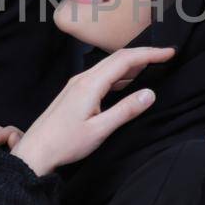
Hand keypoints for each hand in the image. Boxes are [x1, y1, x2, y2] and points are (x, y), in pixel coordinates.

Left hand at [11, 44, 175, 175]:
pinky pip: (101, 75)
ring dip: (131, 63)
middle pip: (117, 58)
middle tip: (166, 55)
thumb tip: (150, 93)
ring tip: (152, 65)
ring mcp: (77, 84)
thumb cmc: (65, 143)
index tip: (169, 53)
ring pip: (108, 66)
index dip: (149, 54)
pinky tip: (127, 81)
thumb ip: (126, 110)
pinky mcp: (74, 92)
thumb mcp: (100, 130)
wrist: (35, 151)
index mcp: (90, 84)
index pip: (125, 60)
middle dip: (143, 54)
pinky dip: (119, 73)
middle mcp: (83, 78)